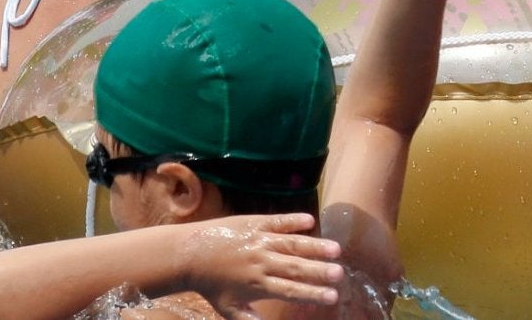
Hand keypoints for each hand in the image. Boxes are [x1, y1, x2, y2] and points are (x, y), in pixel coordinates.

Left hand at [182, 215, 342, 317]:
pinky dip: (293, 220)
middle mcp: (261, 262)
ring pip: (291, 244)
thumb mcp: (229, 310)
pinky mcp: (253, 223)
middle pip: (295, 268)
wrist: (191, 255)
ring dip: (314, 246)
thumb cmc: (212, 286)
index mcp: (258, 285)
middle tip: (340, 273)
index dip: (312, 294)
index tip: (332, 296)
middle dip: (319, 271)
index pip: (290, 290)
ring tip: (336, 249)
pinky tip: (310, 221)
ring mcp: (258, 241)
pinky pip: (277, 221)